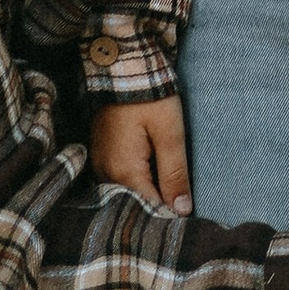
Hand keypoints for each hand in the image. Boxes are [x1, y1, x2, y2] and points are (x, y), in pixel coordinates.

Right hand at [90, 97, 190, 214]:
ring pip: (126, 193)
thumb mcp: (170, 133)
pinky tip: (154, 178)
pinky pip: (119, 180)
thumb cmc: (151, 98)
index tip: (188, 220)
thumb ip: (175, 174)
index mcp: (123, 172)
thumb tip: (181, 211)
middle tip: (182, 209)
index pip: (148, 208)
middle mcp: (105, 174)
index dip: (169, 216)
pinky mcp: (101, 155)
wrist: (124, 69)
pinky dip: (137, 183)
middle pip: (135, 204)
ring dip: (147, 196)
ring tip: (170, 195)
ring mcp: (100, 165)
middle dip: (158, 208)